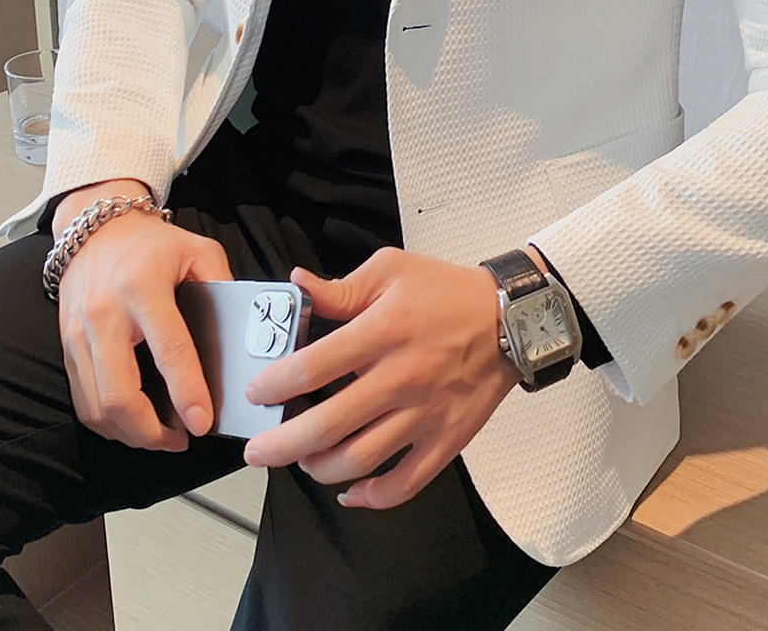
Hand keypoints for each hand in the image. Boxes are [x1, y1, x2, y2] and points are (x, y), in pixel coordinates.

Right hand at [54, 182, 232, 450]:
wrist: (95, 228)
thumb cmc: (153, 243)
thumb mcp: (198, 250)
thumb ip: (222, 286)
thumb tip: (244, 332)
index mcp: (143, 287)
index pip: (168, 349)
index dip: (187, 391)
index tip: (202, 423)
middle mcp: (105, 314)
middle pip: (119, 394)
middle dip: (150, 431)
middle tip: (181, 440)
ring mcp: (78, 334)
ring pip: (96, 406)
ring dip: (130, 434)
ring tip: (162, 438)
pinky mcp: (66, 346)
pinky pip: (82, 400)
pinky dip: (108, 422)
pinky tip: (134, 424)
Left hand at [242, 246, 519, 508]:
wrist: (510, 319)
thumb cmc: (446, 292)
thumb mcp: (390, 270)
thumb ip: (340, 287)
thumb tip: (297, 284)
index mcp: (384, 332)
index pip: (314, 367)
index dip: (275, 385)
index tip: (257, 393)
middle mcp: (401, 378)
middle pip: (327, 425)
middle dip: (281, 444)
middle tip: (257, 451)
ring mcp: (424, 415)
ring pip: (359, 459)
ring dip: (318, 468)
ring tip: (301, 460)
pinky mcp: (445, 440)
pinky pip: (405, 482)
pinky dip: (372, 496)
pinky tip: (349, 490)